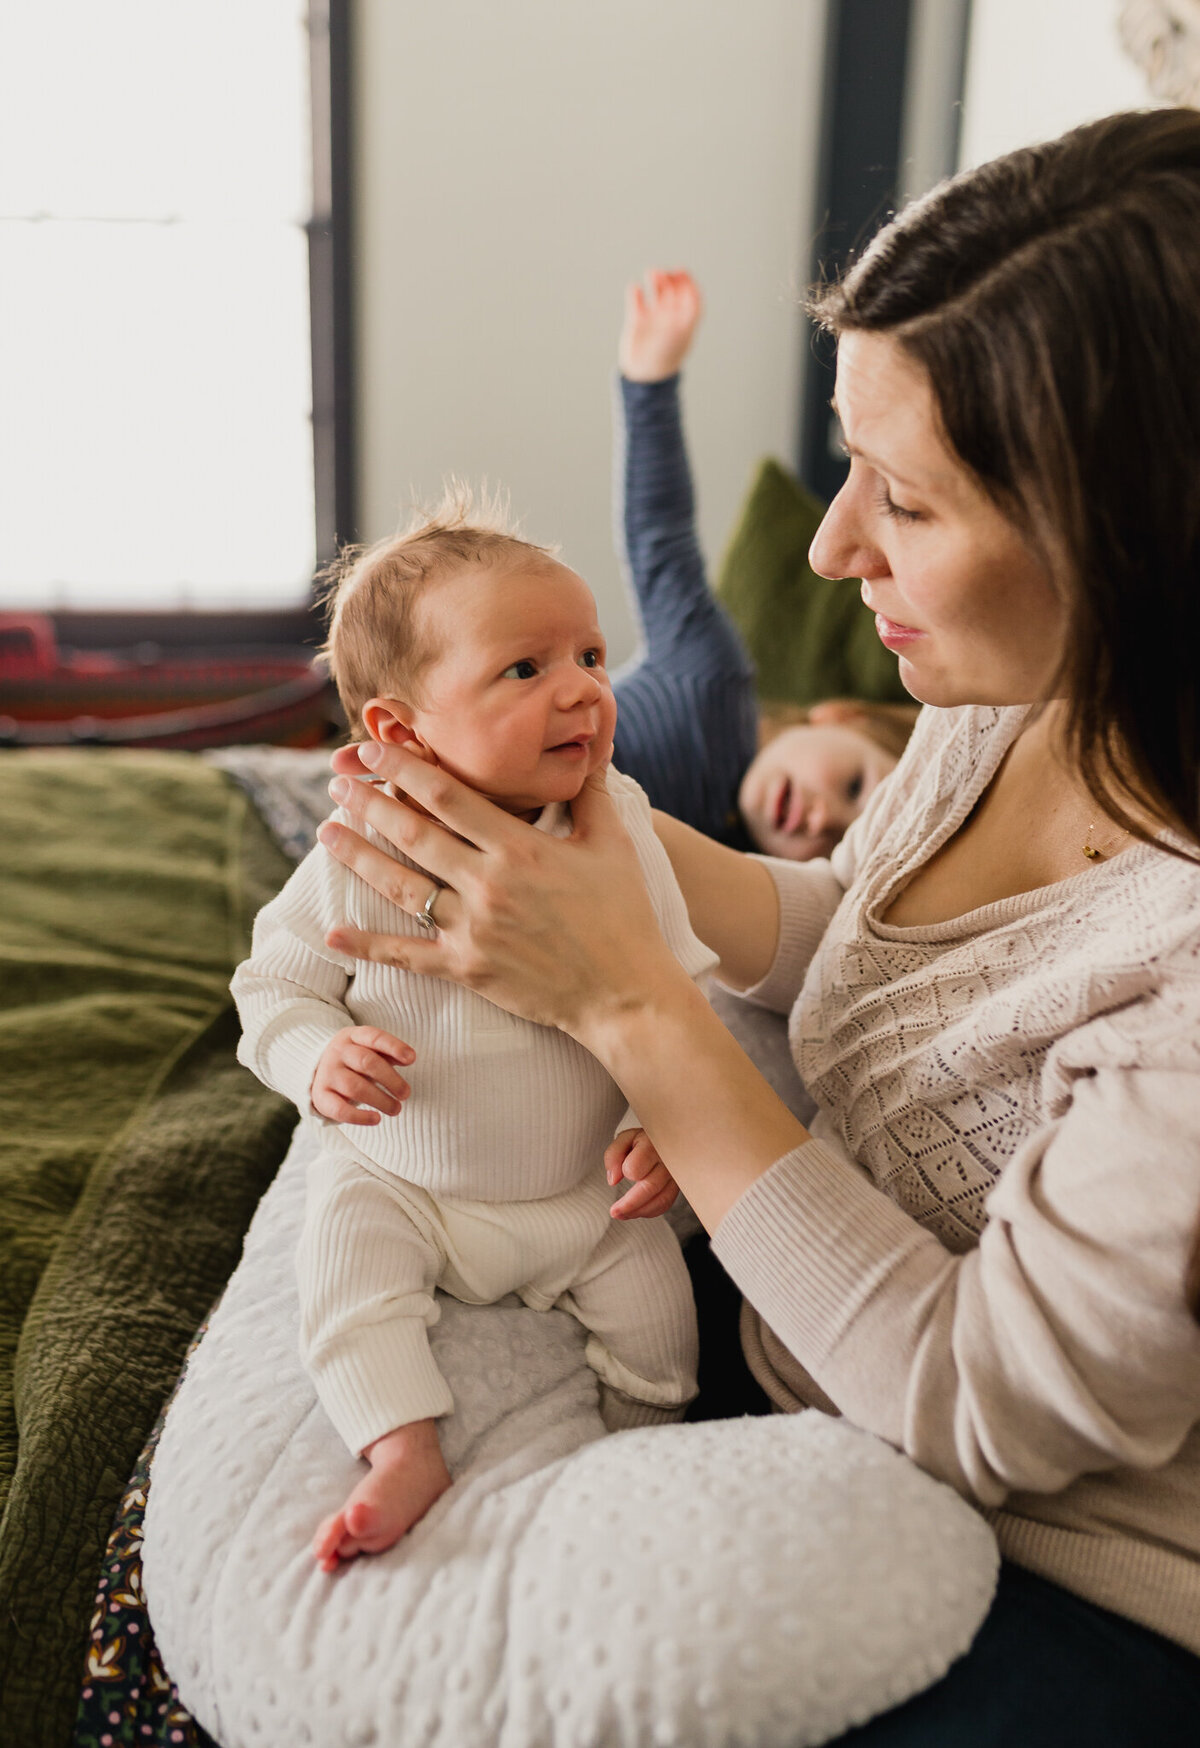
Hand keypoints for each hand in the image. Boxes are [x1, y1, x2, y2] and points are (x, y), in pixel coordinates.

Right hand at [309, 1024, 414, 1124]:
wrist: (320, 1069)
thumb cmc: (355, 1060)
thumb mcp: (370, 1049)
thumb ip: (389, 1052)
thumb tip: (409, 1058)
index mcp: (352, 1036)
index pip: (374, 1037)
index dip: (394, 1047)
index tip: (411, 1059)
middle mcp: (338, 1052)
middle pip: (367, 1063)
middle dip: (391, 1080)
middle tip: (406, 1094)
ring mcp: (327, 1073)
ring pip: (355, 1087)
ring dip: (380, 1100)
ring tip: (396, 1109)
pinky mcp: (320, 1096)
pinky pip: (339, 1109)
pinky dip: (359, 1117)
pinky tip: (376, 1118)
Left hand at [316, 745, 686, 1042]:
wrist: (624, 993)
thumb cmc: (623, 915)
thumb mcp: (612, 845)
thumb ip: (590, 793)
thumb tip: (590, 746)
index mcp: (519, 847)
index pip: (448, 795)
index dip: (405, 768)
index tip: (374, 749)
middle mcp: (489, 883)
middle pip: (413, 833)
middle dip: (370, 803)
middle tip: (337, 782)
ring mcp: (474, 928)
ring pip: (401, 886)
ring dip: (359, 857)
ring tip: (327, 833)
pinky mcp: (467, 968)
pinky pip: (407, 954)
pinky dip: (368, 945)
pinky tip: (334, 933)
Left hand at [605, 1127, 678, 1219]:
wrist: (665, 1139)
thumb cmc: (642, 1140)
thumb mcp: (624, 1140)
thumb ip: (613, 1156)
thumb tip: (613, 1180)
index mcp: (651, 1145)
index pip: (636, 1167)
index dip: (625, 1173)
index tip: (620, 1173)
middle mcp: (667, 1160)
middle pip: (649, 1187)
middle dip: (629, 1204)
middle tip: (614, 1212)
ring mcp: (675, 1174)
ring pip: (660, 1199)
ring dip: (639, 1211)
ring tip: (622, 1214)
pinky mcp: (678, 1185)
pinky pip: (666, 1203)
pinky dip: (650, 1211)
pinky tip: (637, 1210)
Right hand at [618, 269, 702, 381]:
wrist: (645, 374)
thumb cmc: (666, 355)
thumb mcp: (681, 333)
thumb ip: (687, 311)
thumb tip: (689, 290)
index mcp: (685, 321)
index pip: (691, 296)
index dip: (687, 282)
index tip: (681, 272)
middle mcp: (671, 317)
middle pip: (674, 291)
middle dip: (670, 279)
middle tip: (663, 272)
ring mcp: (654, 319)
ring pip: (657, 293)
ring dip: (656, 281)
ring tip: (651, 272)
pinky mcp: (637, 321)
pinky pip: (637, 302)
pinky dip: (636, 293)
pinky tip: (636, 289)